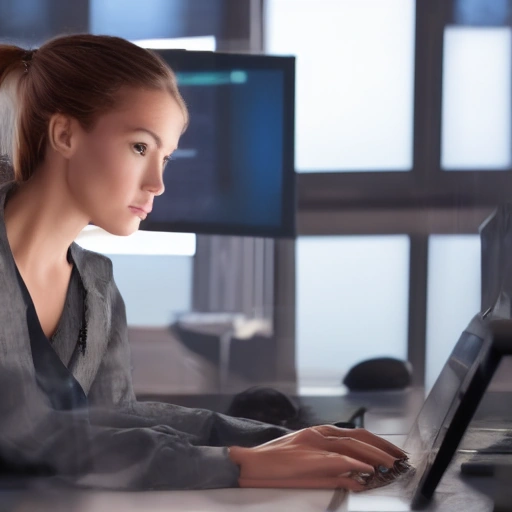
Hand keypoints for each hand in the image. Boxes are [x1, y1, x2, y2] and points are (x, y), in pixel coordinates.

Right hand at [228, 426, 406, 489]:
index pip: (355, 434)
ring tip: (391, 466)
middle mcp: (319, 433)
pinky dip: (354, 464)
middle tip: (401, 458)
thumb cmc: (277, 465)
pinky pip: (336, 459)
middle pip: (358, 437)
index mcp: (320, 433)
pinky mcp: (308, 456)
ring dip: (374, 456)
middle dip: (382, 447)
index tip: (393, 452)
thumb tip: (359, 480)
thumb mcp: (309, 467)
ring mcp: (314, 443)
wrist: (250, 464)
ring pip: (351, 446)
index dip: (377, 442)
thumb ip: (334, 471)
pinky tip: (368, 471)